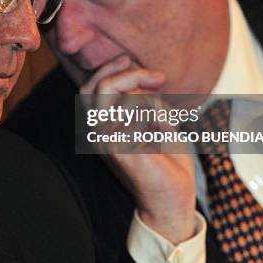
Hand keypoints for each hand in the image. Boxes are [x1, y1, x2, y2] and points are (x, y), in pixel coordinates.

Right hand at [81, 56, 196, 243]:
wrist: (173, 198)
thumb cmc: (166, 160)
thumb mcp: (151, 119)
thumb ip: (138, 97)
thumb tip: (133, 68)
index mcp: (102, 124)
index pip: (89, 87)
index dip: (109, 69)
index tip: (134, 63)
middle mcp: (98, 132)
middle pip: (97, 86)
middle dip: (131, 74)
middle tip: (159, 79)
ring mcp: (105, 140)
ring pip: (119, 96)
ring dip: (152, 100)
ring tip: (168, 118)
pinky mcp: (119, 146)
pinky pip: (134, 110)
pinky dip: (157, 113)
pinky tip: (166, 130)